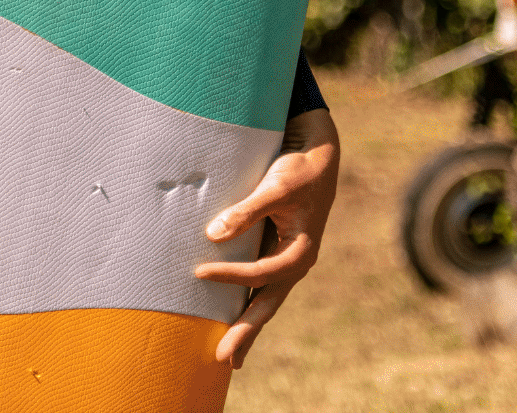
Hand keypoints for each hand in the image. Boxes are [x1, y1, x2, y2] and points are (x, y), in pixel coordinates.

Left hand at [193, 108, 338, 369]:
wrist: (317, 156)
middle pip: (268, 305)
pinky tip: (233, 318)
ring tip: (230, 355)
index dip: (230, 275)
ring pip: (265, 301)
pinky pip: (261, 286)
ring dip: (247, 326)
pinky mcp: (278, 253)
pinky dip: (248, 303)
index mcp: (301, 251)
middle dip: (246, 332)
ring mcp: (287, 262)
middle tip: (224, 360)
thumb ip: (246, 211)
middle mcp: (296, 263)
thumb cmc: (298, 169)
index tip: (199, 271)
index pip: (260, 273)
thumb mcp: (275, 186)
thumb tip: (213, 236)